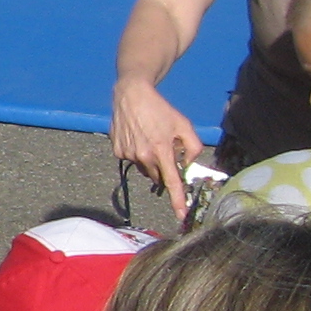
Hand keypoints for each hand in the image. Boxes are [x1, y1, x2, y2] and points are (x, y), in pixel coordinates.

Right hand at [110, 80, 205, 218]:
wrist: (131, 95)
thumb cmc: (160, 109)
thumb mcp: (184, 124)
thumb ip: (192, 147)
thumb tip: (187, 164)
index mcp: (162, 150)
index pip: (172, 182)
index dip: (177, 200)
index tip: (181, 215)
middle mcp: (143, 156)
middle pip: (158, 176)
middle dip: (164, 169)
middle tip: (166, 150)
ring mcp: (128, 154)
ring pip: (144, 168)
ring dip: (150, 160)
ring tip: (149, 139)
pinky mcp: (117, 150)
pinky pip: (132, 160)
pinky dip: (137, 153)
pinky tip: (137, 137)